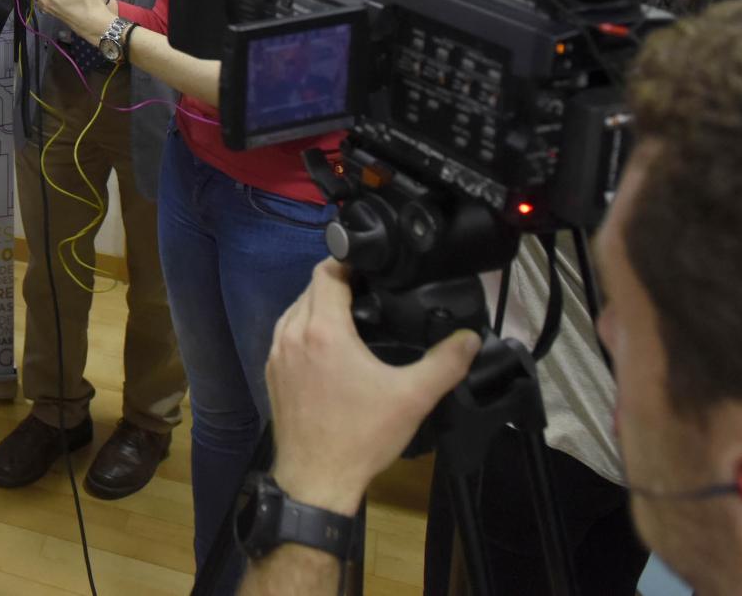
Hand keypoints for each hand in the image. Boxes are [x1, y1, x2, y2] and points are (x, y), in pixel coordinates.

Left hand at [265, 260, 481, 513]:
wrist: (316, 478)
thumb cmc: (361, 436)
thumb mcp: (412, 398)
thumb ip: (445, 363)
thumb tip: (469, 337)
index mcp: (322, 330)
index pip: (327, 273)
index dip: (348, 262)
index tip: (372, 267)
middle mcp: (292, 334)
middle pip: (311, 289)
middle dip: (337, 284)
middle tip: (370, 291)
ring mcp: (277, 354)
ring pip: (295, 310)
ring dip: (318, 306)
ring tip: (352, 315)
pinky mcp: (272, 372)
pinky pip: (285, 334)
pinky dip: (304, 329)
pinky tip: (328, 346)